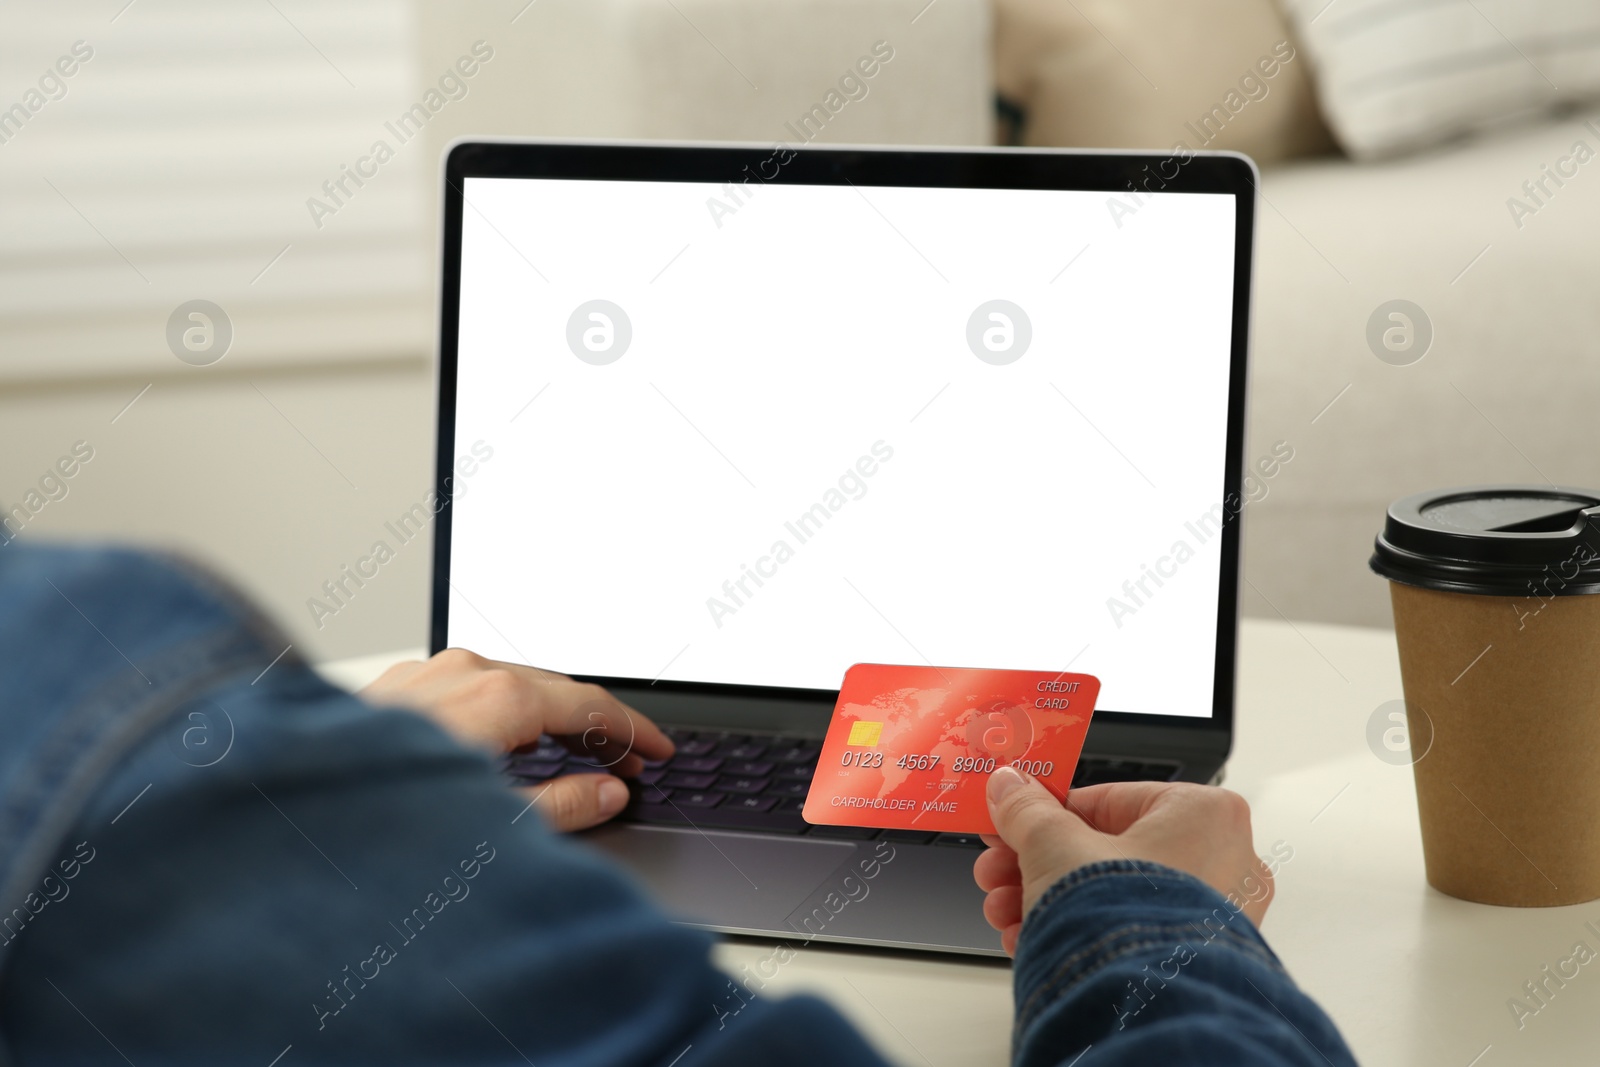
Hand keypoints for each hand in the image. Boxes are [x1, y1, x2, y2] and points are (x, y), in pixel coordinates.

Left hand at [358, 648, 672, 831]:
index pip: (590, 705)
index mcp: (497, 696)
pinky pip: (470, 688)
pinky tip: (509, 743)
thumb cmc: (381, 822)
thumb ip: (561, 807)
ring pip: (511, 684)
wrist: (291, 812)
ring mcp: (424, 674)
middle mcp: (461, 672)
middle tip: (630, 761)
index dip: (635, 730)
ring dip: (552, 718)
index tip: (658, 751)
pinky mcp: (396, 688)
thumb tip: (608, 793)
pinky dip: (507, 712)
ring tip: (577, 754)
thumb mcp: (493, 826)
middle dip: (598, 725)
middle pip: (554, 689)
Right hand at [973, 768, 1273, 955]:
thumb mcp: (1055, 846)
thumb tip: (1010, 791)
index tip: (1014, 821)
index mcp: (1204, 814)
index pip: (1107, 800)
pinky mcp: (1196, 961)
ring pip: (1112, 895)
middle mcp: (1225, 863)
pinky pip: (1128, 932)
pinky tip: (1033, 938)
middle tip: (1001, 870)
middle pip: (1103, 851)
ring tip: (1006, 913)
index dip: (1045, 813)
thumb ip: (1029, 812)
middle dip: (1038, 864)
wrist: (1145, 1014)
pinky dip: (1079, 931)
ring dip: (1047, 899)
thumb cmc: (1127, 925)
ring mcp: (1215, 918)